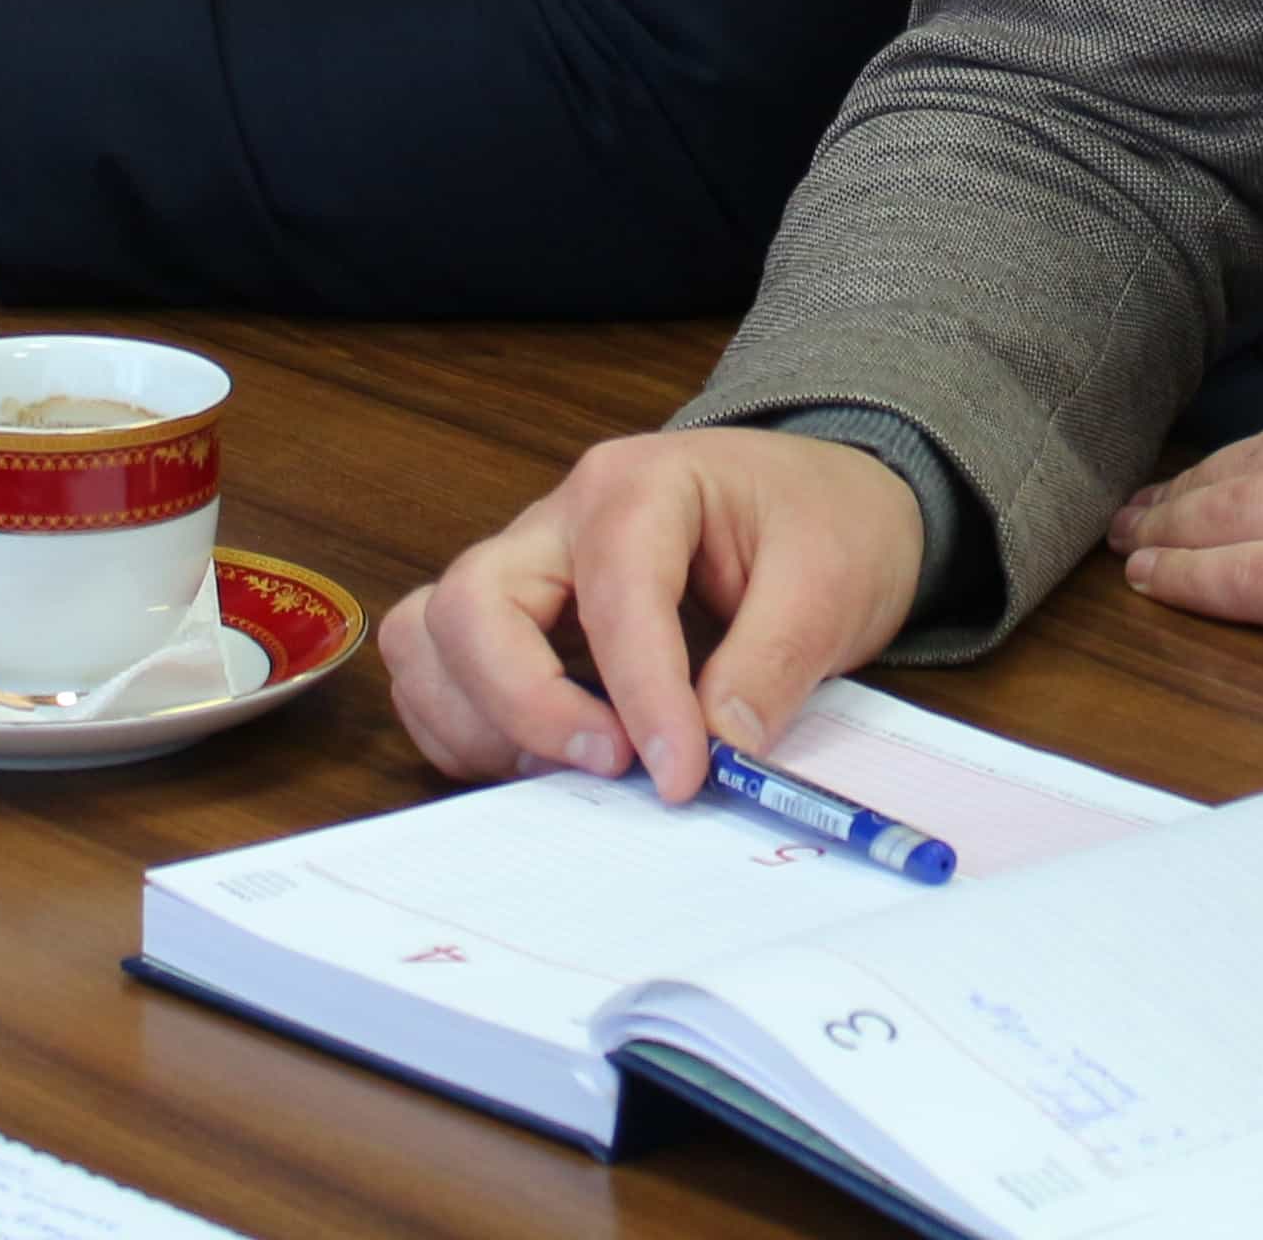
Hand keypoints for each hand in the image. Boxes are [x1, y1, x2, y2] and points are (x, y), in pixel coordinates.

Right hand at [380, 429, 926, 802]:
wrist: (818, 504)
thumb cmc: (824, 524)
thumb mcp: (832, 581)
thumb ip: (775, 662)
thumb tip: (722, 747)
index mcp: (639, 486)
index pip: (613, 595)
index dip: (641, 696)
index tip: (682, 776)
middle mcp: (558, 521)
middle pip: (473, 605)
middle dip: (522, 704)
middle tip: (611, 766)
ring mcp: (525, 570)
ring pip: (429, 638)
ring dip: (482, 723)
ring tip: (577, 770)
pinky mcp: (514, 622)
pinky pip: (438, 674)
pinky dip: (470, 732)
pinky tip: (549, 764)